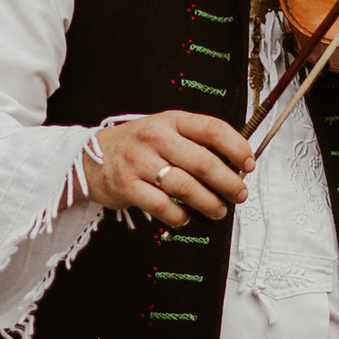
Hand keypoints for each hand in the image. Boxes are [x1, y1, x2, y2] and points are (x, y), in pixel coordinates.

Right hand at [79, 107, 253, 224]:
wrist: (89, 157)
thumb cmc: (136, 145)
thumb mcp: (165, 130)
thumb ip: (195, 142)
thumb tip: (234, 163)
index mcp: (171, 120)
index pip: (213, 129)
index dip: (237, 147)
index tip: (248, 163)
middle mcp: (156, 138)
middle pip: (204, 163)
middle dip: (229, 183)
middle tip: (239, 194)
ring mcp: (140, 163)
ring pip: (186, 187)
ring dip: (209, 203)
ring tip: (218, 210)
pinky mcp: (127, 187)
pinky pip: (163, 206)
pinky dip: (180, 216)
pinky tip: (186, 217)